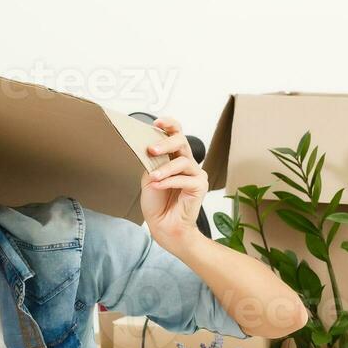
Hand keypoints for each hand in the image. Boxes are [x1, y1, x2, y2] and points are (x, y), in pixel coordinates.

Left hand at [139, 116, 206, 252]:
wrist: (163, 225)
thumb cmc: (157, 202)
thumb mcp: (149, 176)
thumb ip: (152, 161)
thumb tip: (147, 145)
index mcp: (175, 158)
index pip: (177, 134)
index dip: (169, 125)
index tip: (156, 122)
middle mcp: (188, 163)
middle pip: (182, 142)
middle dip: (166, 143)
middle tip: (151, 149)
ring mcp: (196, 174)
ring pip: (183, 162)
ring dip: (165, 169)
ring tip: (153, 177)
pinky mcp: (200, 187)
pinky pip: (184, 179)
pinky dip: (168, 182)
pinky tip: (157, 186)